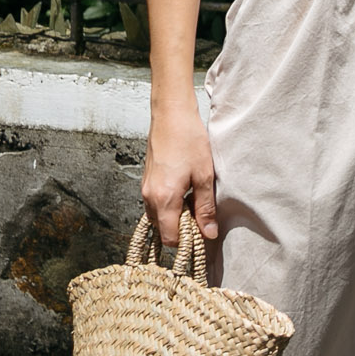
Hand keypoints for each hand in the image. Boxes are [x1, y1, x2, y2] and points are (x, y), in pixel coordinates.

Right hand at [140, 98, 218, 241]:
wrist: (171, 114)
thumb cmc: (189, 140)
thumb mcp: (204, 176)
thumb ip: (205, 208)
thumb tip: (209, 233)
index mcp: (164, 199)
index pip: (170, 238)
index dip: (187, 241)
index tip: (202, 233)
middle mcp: (149, 197)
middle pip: (162, 230)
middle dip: (181, 230)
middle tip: (201, 216)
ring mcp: (145, 189)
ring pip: (158, 217)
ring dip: (175, 217)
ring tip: (194, 201)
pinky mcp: (146, 181)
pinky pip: (155, 204)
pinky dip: (168, 206)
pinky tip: (184, 191)